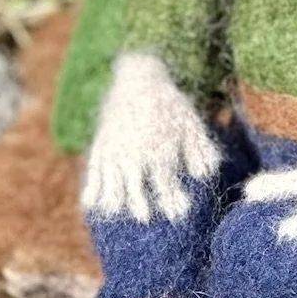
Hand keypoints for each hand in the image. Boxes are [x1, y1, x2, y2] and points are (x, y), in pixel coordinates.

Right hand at [81, 52, 221, 223]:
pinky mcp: (100, 147)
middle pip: (136, 192)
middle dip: (142, 208)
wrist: (139, 79)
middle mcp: (134, 156)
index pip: (165, 188)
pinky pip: (93, 174)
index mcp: (159, 151)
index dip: (172, 204)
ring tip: (122, 212)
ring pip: (112, 187)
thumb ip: (200, 151)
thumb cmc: (170, 105)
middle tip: (147, 219)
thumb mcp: (191, 124)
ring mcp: (114, 153)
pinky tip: (95, 206)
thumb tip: (204, 176)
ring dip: (117, 203)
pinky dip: (92, 192)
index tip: (180, 215)